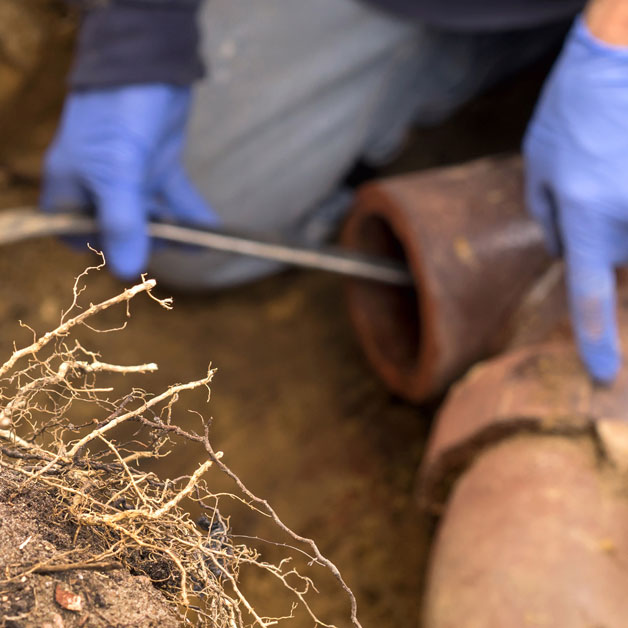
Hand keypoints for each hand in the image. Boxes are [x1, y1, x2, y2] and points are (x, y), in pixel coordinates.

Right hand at [42, 84, 218, 278]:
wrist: (151, 63)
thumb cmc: (118, 112)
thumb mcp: (117, 170)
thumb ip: (123, 220)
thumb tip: (128, 271)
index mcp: (71, 186)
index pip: (75, 233)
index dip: (99, 246)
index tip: (128, 250)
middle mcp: (98, 185)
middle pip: (120, 229)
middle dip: (147, 241)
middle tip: (174, 243)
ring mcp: (130, 176)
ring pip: (151, 216)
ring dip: (175, 232)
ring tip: (201, 244)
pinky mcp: (158, 166)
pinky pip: (175, 199)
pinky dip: (192, 214)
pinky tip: (211, 229)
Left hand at [523, 16, 627, 382]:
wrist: (626, 51)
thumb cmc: (575, 104)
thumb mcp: (538, 159)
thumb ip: (546, 214)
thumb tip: (563, 254)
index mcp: (583, 209)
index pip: (588, 290)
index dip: (595, 338)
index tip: (604, 373)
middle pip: (618, 257)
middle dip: (605, 236)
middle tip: (600, 184)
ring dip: (622, 216)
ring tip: (612, 166)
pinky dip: (626, 206)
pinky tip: (618, 170)